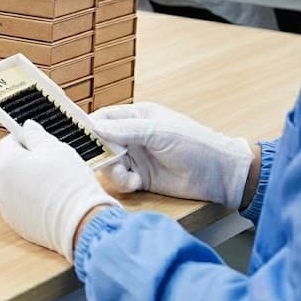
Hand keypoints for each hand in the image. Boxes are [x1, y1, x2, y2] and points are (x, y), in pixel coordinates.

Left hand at [0, 121, 119, 261]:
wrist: (83, 223)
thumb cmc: (70, 184)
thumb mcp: (56, 149)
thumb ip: (37, 135)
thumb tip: (28, 127)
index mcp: (6, 164)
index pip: (7, 143)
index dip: (24, 140)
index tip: (39, 142)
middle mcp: (0, 187)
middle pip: (10, 166)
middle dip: (28, 162)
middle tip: (52, 165)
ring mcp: (7, 208)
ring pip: (16, 187)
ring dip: (29, 183)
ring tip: (55, 185)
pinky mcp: (17, 225)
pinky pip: (22, 206)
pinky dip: (33, 202)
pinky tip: (53, 203)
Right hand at [92, 103, 254, 207]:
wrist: (220, 175)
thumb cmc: (195, 144)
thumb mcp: (159, 132)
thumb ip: (125, 129)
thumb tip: (94, 127)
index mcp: (137, 117)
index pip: (104, 118)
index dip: (89, 126)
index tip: (79, 137)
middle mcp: (132, 137)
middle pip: (101, 143)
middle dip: (100, 153)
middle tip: (106, 161)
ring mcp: (136, 158)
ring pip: (107, 164)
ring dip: (113, 171)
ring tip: (128, 175)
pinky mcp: (140, 178)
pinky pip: (119, 180)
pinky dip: (124, 182)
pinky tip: (137, 183)